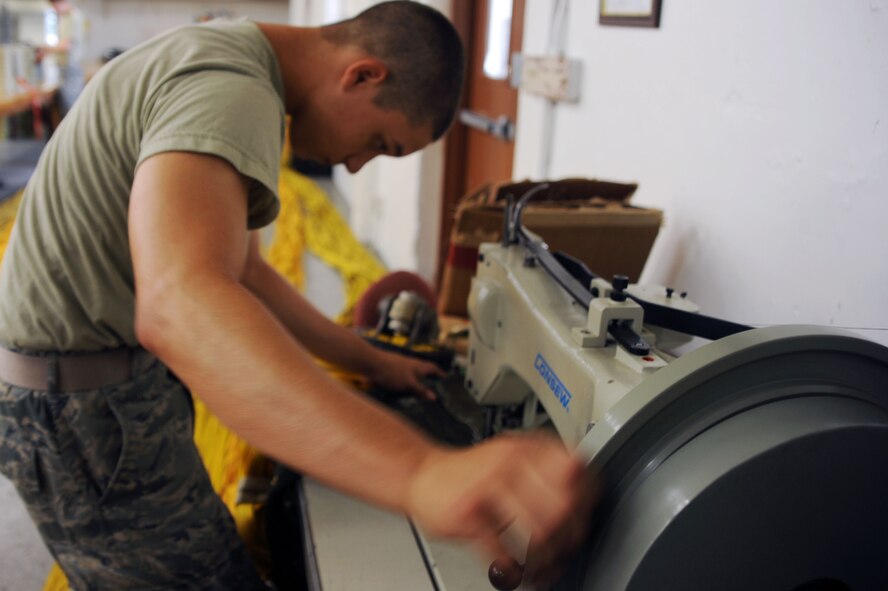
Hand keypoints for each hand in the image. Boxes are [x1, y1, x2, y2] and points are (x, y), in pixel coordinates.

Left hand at [368, 349, 445, 399]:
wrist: (372, 363)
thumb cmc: (392, 372)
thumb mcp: (409, 383)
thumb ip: (421, 390)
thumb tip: (434, 397)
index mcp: (418, 366)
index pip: (433, 368)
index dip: (440, 373)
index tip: (445, 377)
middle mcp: (411, 363)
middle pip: (424, 368)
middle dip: (429, 375)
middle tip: (434, 383)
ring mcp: (401, 364)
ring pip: (413, 371)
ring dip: (418, 377)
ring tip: (419, 387)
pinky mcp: (392, 367)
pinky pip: (404, 374)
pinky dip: (407, 380)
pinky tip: (403, 387)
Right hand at [406, 433, 598, 588]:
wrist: (423, 475)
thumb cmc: (473, 473)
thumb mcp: (515, 458)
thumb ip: (552, 472)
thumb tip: (590, 498)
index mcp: (529, 447)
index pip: (578, 474)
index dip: (586, 504)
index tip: (581, 523)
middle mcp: (511, 461)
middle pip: (563, 508)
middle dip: (567, 539)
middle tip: (563, 552)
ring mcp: (489, 484)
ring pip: (538, 533)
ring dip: (543, 560)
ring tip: (540, 568)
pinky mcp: (468, 511)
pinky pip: (504, 550)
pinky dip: (514, 570)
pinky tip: (515, 571)